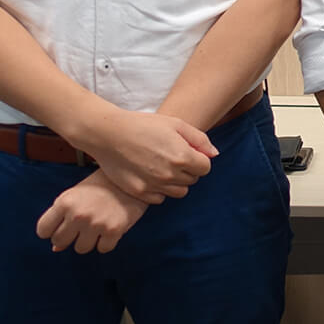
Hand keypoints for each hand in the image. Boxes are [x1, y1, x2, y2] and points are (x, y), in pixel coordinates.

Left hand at [35, 169, 147, 253]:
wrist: (133, 178)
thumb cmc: (103, 184)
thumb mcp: (77, 194)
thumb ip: (62, 217)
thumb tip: (56, 248)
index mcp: (65, 202)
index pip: (43, 230)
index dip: (51, 230)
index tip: (60, 226)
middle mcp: (78, 214)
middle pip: (59, 241)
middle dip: (69, 236)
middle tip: (80, 226)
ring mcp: (96, 223)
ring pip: (81, 248)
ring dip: (88, 240)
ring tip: (96, 226)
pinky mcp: (114, 230)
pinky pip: (103, 249)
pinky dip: (107, 242)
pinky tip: (109, 228)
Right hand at [71, 108, 217, 202]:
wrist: (109, 134)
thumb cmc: (144, 125)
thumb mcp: (176, 124)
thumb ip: (199, 139)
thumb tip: (214, 155)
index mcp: (182, 156)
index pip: (205, 168)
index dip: (199, 160)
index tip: (189, 153)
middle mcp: (170, 174)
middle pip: (192, 180)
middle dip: (188, 170)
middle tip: (173, 157)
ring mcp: (154, 185)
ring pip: (179, 192)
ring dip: (176, 182)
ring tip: (163, 167)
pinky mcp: (140, 193)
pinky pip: (160, 198)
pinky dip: (159, 190)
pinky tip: (151, 175)